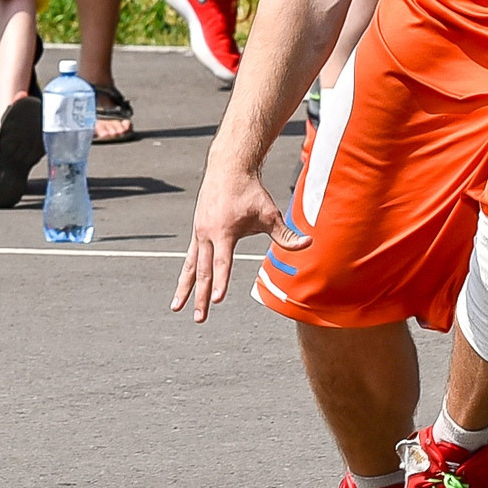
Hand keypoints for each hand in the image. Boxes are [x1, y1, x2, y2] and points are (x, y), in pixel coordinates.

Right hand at [174, 159, 306, 322]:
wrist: (228, 169)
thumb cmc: (250, 192)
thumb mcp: (270, 213)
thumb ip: (286, 234)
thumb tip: (309, 243)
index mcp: (224, 232)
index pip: (222, 263)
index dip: (220, 282)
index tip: (216, 300)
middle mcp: (206, 235)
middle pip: (203, 271)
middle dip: (200, 296)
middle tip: (198, 318)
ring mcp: (199, 233)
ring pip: (191, 267)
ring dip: (185, 289)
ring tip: (178, 308)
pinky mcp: (197, 231)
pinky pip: (190, 257)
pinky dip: (187, 273)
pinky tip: (184, 287)